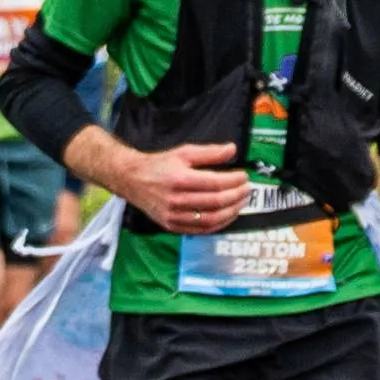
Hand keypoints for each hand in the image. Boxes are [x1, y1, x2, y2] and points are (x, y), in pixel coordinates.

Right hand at [119, 138, 251, 233]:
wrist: (132, 179)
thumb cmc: (159, 165)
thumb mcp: (183, 152)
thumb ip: (209, 152)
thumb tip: (232, 150)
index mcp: (180, 178)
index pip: (216, 183)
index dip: (234, 181)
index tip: (244, 176)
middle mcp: (176, 199)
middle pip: (216, 202)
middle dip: (237, 196)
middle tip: (247, 189)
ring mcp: (173, 215)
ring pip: (211, 218)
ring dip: (232, 212)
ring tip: (241, 202)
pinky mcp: (172, 225)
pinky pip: (201, 229)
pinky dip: (219, 224)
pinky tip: (228, 215)